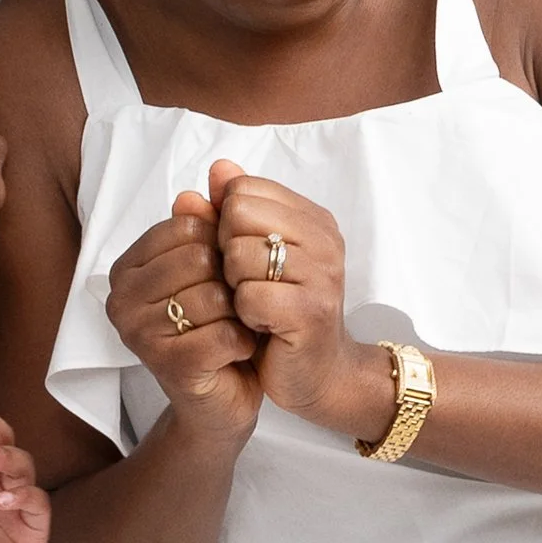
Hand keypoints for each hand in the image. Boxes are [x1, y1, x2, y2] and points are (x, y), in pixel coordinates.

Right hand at [104, 188, 262, 445]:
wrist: (223, 400)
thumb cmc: (215, 328)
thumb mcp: (213, 268)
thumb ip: (211, 221)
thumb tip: (219, 170)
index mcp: (127, 267)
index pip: (187, 225)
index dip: (220, 243)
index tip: (223, 271)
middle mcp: (121, 298)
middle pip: (199, 257)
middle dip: (230, 279)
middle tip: (233, 303)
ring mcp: (139, 334)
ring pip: (213, 296)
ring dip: (239, 312)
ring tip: (234, 326)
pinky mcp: (169, 367)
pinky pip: (224, 334)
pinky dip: (244, 341)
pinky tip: (237, 350)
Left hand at [209, 160, 385, 436]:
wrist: (319, 373)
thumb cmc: (281, 313)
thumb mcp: (252, 255)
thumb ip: (232, 211)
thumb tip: (217, 169)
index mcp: (313, 218)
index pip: (243, 189)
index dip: (227, 223)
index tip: (244, 255)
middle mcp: (324, 239)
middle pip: (237, 215)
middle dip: (227, 253)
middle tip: (247, 283)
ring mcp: (322, 274)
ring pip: (239, 255)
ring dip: (234, 286)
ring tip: (255, 304)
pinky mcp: (311, 311)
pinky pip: (248, 295)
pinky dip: (243, 313)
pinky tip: (260, 324)